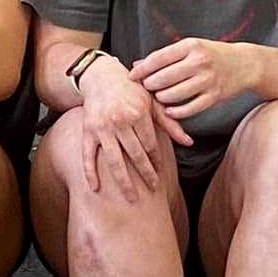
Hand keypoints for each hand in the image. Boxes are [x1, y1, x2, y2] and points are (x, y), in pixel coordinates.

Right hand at [76, 54, 191, 200]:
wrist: (101, 77)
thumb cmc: (131, 90)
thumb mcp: (152, 102)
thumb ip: (170, 122)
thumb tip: (190, 142)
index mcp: (138, 113)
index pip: (150, 144)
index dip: (156, 160)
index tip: (159, 171)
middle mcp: (120, 121)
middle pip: (136, 155)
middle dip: (146, 174)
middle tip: (154, 188)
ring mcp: (102, 128)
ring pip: (114, 160)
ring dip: (124, 181)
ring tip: (132, 199)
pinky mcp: (87, 131)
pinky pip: (87, 155)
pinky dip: (89, 172)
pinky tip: (94, 188)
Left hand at [130, 37, 250, 119]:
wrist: (245, 64)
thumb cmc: (212, 54)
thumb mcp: (191, 47)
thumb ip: (165, 56)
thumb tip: (137, 64)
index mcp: (190, 46)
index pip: (158, 58)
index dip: (142, 69)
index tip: (131, 76)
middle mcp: (199, 62)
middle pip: (163, 78)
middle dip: (150, 85)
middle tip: (146, 88)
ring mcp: (207, 80)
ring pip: (174, 95)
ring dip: (161, 98)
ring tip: (159, 97)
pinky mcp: (214, 96)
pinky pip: (189, 109)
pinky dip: (176, 111)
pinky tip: (170, 110)